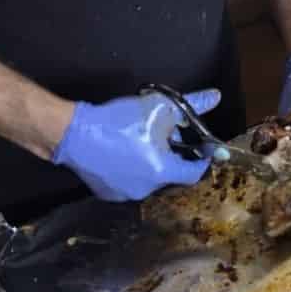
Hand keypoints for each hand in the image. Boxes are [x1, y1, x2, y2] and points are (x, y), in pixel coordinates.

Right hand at [51, 88, 219, 200]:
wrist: (74, 133)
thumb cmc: (119, 121)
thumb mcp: (160, 107)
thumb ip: (192, 103)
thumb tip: (216, 96)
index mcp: (162, 172)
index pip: (193, 172)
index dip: (201, 158)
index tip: (201, 146)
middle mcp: (145, 190)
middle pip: (171, 173)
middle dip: (173, 155)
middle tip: (167, 135)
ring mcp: (124, 195)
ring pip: (150, 178)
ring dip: (153, 162)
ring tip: (144, 141)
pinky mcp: (107, 194)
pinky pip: (130, 181)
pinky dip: (134, 169)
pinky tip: (126, 152)